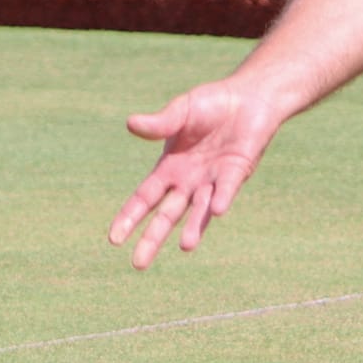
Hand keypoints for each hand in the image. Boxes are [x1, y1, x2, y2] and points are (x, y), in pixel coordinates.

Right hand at [109, 82, 275, 264]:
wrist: (248, 98)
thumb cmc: (211, 105)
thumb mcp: (180, 112)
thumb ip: (159, 124)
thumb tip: (130, 124)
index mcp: (169, 170)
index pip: (144, 199)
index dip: (129, 217)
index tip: (114, 239)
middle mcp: (188, 182)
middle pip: (166, 215)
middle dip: (152, 238)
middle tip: (139, 264)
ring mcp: (212, 180)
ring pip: (198, 210)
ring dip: (193, 227)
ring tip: (186, 246)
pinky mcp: (236, 171)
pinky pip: (226, 188)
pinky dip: (221, 198)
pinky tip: (215, 210)